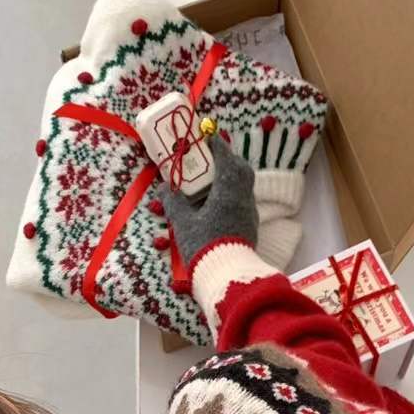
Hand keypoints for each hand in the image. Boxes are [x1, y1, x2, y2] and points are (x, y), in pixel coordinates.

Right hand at [155, 134, 258, 268]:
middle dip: (224, 161)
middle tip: (208, 160)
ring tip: (207, 183)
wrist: (225, 276)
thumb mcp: (182, 222)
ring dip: (227, 179)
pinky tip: (214, 204)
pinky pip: (239, 202)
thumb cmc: (204, 245)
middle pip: (238, 169)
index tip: (206, 137)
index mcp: (229, 189)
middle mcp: (243, 197)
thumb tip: (165, 187)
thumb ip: (173, 201)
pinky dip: (228, 196)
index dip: (215, 144)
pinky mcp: (249, 226)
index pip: (225, 156)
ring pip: (241, 186)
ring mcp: (248, 212)